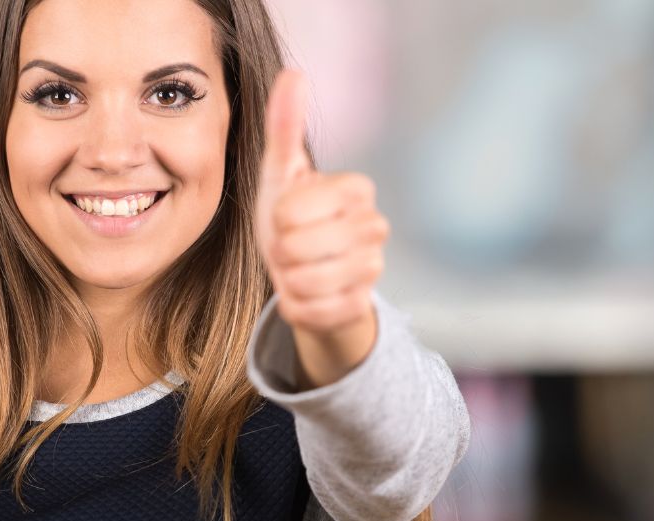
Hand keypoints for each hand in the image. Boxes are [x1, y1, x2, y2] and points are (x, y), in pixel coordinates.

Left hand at [253, 69, 388, 387]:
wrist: (303, 274)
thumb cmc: (290, 218)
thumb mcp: (281, 173)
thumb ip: (284, 126)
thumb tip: (293, 73)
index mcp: (357, 189)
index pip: (292, 210)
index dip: (277, 219)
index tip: (287, 218)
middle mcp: (376, 226)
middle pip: (296, 248)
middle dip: (279, 253)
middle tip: (289, 248)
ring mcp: (373, 269)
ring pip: (305, 282)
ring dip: (287, 280)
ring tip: (296, 269)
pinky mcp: (362, 307)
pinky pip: (311, 312)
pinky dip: (296, 307)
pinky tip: (305, 295)